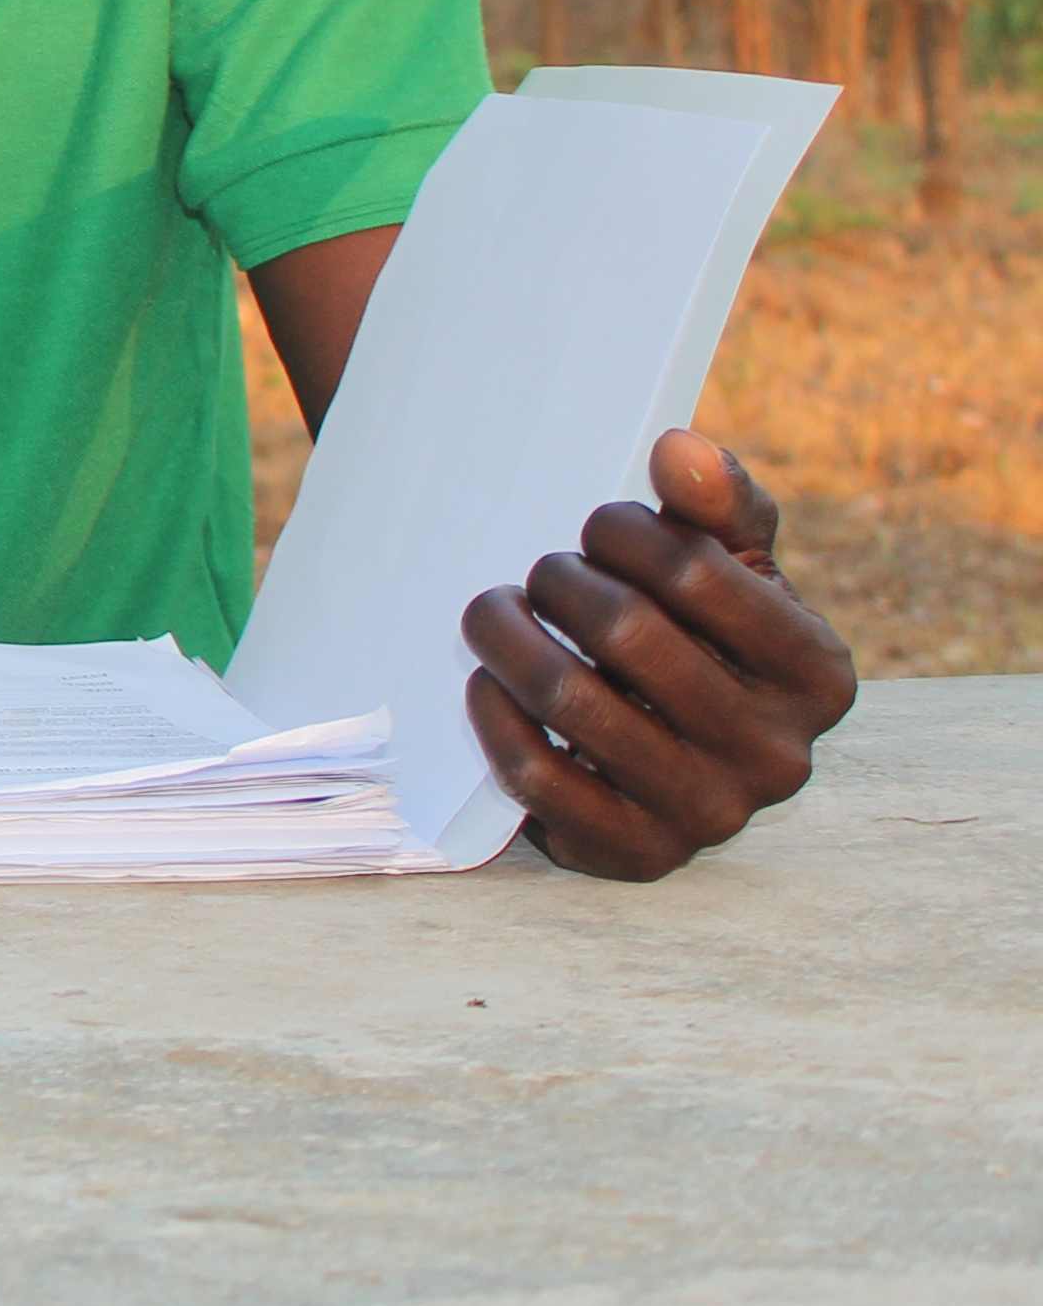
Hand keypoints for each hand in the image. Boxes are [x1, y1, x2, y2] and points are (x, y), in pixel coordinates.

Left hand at [463, 428, 854, 881]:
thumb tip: (677, 450)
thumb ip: (720, 500)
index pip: (696, 571)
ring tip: (494, 610)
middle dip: (560, 580)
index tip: (596, 525)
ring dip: (507, 636)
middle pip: (625, 632)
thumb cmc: (706, 635)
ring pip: (570, 701)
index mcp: (819, 675)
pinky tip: (486, 680)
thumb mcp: (734, 564)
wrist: (677, 746)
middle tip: (541, 572)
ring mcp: (709, 815)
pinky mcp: (634, 855)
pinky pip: (536, 777)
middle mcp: (780, 756)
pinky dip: (494, 716)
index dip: (622, 531)